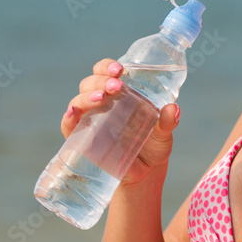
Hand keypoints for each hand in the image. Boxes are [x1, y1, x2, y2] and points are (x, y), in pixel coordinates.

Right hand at [61, 58, 180, 185]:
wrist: (144, 174)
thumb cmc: (153, 147)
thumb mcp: (163, 134)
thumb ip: (167, 122)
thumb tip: (173, 109)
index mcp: (119, 94)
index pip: (106, 72)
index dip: (108, 66)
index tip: (120, 70)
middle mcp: (101, 103)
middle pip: (90, 82)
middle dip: (101, 80)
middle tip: (117, 86)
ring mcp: (89, 120)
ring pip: (78, 100)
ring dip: (87, 96)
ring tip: (101, 97)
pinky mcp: (82, 139)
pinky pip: (68, 125)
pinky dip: (68, 117)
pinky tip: (73, 113)